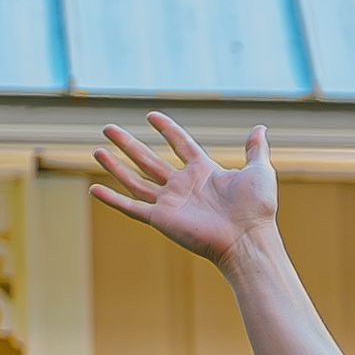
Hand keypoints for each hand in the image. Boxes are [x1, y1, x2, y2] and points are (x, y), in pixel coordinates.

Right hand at [82, 112, 279, 262]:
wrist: (248, 238)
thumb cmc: (257, 208)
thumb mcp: (260, 172)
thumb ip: (256, 150)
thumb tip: (260, 127)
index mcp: (205, 172)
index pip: (180, 144)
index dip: (167, 129)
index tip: (151, 116)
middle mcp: (184, 185)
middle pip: (149, 160)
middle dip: (128, 144)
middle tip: (108, 128)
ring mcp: (171, 202)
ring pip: (135, 181)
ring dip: (115, 166)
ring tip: (97, 150)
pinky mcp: (162, 219)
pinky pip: (131, 207)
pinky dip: (112, 200)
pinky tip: (94, 190)